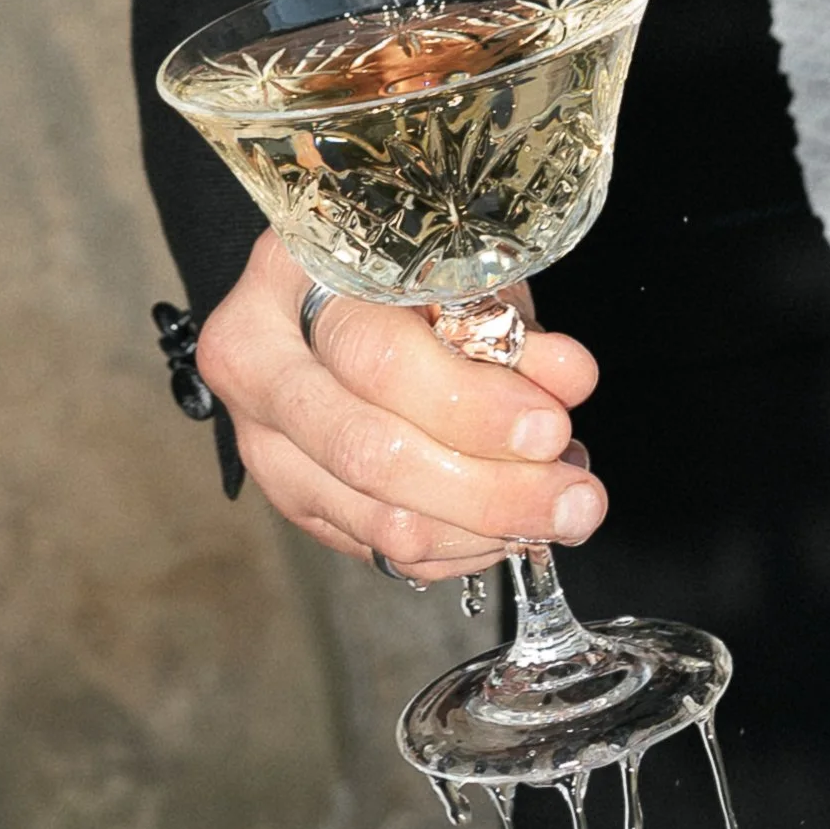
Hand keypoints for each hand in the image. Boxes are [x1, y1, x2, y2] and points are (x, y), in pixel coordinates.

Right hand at [195, 232, 604, 578]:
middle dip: (488, 489)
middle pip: (369, 452)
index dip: (474, 405)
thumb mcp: (455, 276)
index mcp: (288, 282)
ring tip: (556, 511)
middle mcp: (258, 369)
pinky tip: (508, 526)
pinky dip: (461, 549)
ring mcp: (267, 446)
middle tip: (571, 499)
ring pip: (378, 520)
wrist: (327, 305)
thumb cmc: (395, 278)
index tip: (550, 428)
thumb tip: (568, 379)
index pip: (378, 360)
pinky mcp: (294, 504)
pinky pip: (384, 552)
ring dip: (485, 531)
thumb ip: (507, 327)